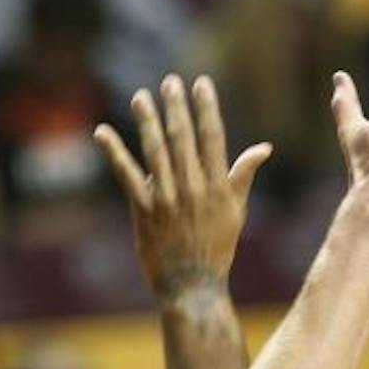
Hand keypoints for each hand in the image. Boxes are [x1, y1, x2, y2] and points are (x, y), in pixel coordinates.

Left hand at [97, 76, 271, 298]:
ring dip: (147, 122)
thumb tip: (265, 147)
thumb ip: (244, 174)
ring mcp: (167, 199)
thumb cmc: (217, 247)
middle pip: (183, 139)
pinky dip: (114, 152)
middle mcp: (193, 189)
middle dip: (176, 108)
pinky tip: (103, 132)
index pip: (213, 139)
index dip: (207, 109)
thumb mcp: (236, 211)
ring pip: (155, 152)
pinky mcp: (144, 211)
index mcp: (217, 187)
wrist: (193, 286)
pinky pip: (126, 176)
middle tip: (170, 82)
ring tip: (141, 97)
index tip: (201, 84)